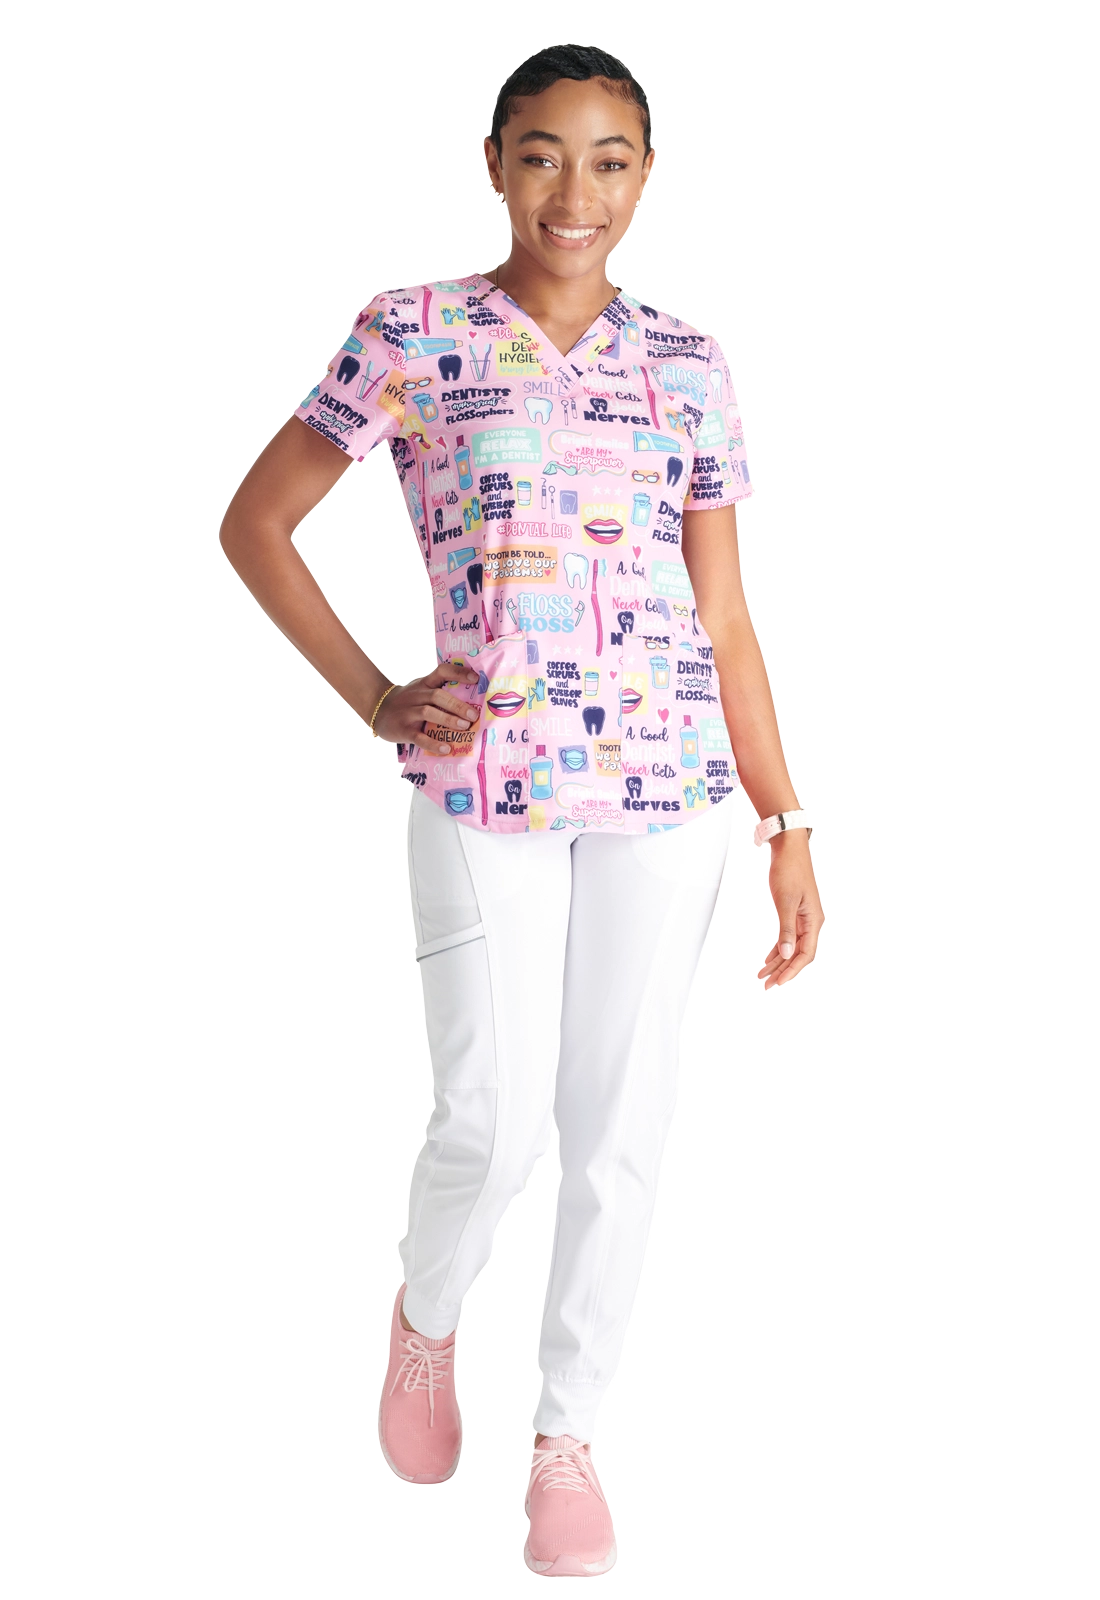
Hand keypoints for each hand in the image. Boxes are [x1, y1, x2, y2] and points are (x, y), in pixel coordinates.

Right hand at [372, 659, 480, 754]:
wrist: (378, 710)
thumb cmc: (408, 702)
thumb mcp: (421, 690)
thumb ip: (440, 693)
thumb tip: (473, 703)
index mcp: (424, 684)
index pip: (442, 671)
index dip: (459, 673)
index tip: (476, 679)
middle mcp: (417, 695)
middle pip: (438, 696)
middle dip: (457, 705)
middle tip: (474, 715)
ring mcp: (409, 712)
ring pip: (429, 713)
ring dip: (448, 719)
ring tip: (464, 727)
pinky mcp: (404, 730)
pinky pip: (419, 737)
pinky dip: (433, 743)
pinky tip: (446, 748)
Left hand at [757, 833, 824, 990]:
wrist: (788, 849)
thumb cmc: (788, 872)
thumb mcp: (785, 902)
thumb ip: (786, 930)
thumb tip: (785, 954)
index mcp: (813, 921)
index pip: (805, 953)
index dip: (792, 969)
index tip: (777, 981)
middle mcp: (810, 923)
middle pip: (798, 954)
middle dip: (782, 970)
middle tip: (766, 984)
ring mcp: (803, 919)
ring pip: (791, 947)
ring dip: (778, 962)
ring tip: (763, 975)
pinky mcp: (794, 914)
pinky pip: (788, 937)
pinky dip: (778, 949)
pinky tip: (768, 959)